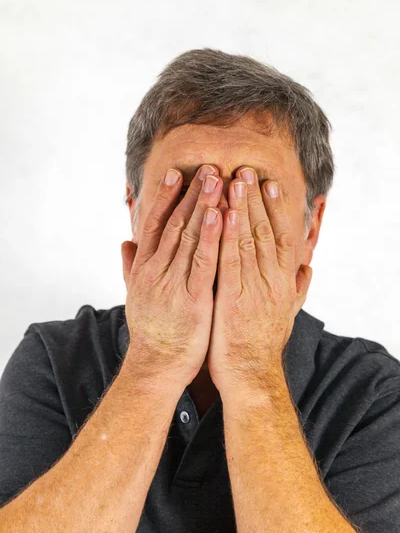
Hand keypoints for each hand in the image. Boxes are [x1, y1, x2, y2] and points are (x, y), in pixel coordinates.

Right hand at [121, 165, 223, 391]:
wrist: (156, 366)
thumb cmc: (152, 330)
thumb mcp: (136, 295)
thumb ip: (131, 267)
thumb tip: (125, 243)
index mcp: (145, 268)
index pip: (156, 225)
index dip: (166, 198)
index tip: (177, 173)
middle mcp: (157, 270)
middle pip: (175, 224)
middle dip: (192, 194)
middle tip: (207, 167)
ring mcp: (173, 283)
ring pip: (189, 237)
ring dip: (204, 205)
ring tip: (217, 179)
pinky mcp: (193, 299)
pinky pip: (203, 263)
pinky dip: (211, 237)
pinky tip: (221, 215)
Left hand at [207, 166, 312, 396]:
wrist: (251, 376)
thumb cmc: (263, 344)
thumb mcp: (287, 314)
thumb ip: (297, 288)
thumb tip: (307, 268)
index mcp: (281, 281)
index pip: (279, 236)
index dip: (273, 208)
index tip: (268, 183)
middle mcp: (270, 280)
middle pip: (263, 231)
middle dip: (254, 199)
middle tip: (246, 169)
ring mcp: (253, 289)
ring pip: (247, 241)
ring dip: (241, 208)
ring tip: (235, 180)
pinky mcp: (233, 300)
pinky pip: (230, 263)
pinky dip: (228, 237)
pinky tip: (224, 214)